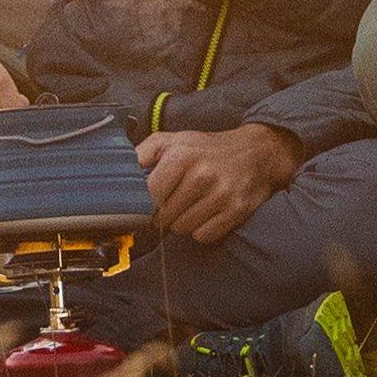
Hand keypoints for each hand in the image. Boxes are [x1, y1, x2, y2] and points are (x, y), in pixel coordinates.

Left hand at [136, 121, 300, 250]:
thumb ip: (142, 154)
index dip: (145, 204)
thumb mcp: (173, 140)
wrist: (257, 152)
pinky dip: (202, 230)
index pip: (149, 196)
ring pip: (182, 229)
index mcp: (182, 156)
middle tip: (175, 200)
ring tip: (193, 204)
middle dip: (165, 213)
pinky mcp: (236, 211)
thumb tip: (118, 174)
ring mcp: (221, 194)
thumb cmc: (208, 149)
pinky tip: (208, 213)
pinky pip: (203, 236)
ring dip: (183, 222)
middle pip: (164, 216)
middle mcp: (202, 175)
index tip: (149, 203)